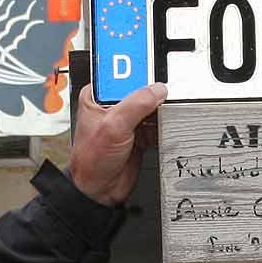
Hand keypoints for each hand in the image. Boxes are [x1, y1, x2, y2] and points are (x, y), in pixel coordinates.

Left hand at [69, 83, 164, 206]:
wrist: (99, 191)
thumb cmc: (91, 160)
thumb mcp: (113, 127)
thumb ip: (136, 105)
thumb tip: (158, 90)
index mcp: (97, 96)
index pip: (121, 73)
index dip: (138, 71)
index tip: (155, 71)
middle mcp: (112, 105)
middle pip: (140, 89)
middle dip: (154, 93)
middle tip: (167, 93)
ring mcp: (127, 120)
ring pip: (151, 107)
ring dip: (161, 111)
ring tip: (170, 112)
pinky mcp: (140, 134)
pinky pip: (158, 124)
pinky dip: (165, 126)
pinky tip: (169, 127)